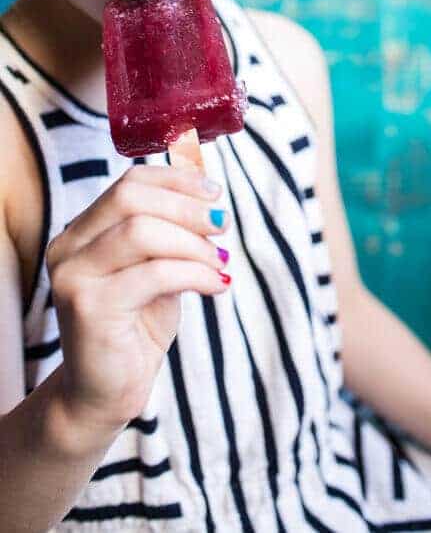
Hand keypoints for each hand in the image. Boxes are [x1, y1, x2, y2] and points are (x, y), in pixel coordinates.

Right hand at [46, 165, 228, 432]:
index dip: (176, 180)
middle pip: (130, 198)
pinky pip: (154, 274)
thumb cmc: (136, 326)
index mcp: (82, 231)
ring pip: (141, 232)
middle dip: (186, 208)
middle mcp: (68, 248)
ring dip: (193, 244)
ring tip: (220, 262)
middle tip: (222, 225)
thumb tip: (210, 200)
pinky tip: (216, 284)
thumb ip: (172, 234)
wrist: (107, 391)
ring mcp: (73, 276)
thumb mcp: (158, 268)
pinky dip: (195, 273)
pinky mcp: (88, 307)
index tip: (214, 193)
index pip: (129, 183)